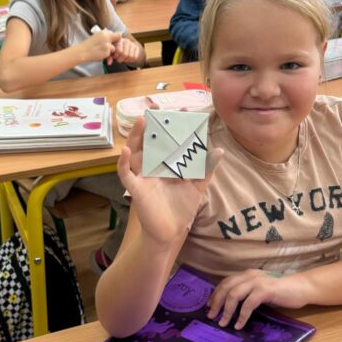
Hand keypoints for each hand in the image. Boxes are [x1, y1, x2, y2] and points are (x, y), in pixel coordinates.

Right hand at [79, 28, 120, 62]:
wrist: (82, 51)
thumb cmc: (88, 44)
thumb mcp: (96, 36)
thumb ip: (104, 35)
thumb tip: (108, 30)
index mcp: (104, 32)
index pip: (117, 34)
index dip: (116, 38)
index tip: (113, 41)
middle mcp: (107, 37)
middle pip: (118, 39)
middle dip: (117, 43)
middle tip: (112, 47)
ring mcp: (107, 45)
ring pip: (114, 49)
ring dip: (110, 51)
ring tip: (101, 52)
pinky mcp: (107, 52)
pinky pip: (110, 55)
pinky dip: (106, 56)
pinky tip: (100, 55)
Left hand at [110, 35, 141, 65]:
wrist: (125, 46)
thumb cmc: (116, 49)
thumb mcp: (112, 51)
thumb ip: (110, 57)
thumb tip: (109, 63)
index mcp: (119, 40)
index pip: (119, 51)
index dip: (116, 56)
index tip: (114, 57)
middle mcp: (126, 41)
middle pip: (125, 54)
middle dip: (120, 59)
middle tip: (118, 59)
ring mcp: (132, 44)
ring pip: (130, 56)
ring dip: (126, 60)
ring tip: (122, 59)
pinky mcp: (137, 48)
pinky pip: (135, 57)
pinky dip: (130, 60)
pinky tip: (127, 59)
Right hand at [118, 117, 222, 244]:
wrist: (172, 232)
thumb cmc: (181, 208)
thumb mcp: (197, 186)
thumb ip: (205, 169)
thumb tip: (218, 151)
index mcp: (167, 164)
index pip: (168, 140)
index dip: (173, 126)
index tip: (183, 110)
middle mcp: (153, 166)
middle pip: (150, 142)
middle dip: (152, 126)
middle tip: (158, 109)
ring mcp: (142, 176)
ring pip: (135, 152)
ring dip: (136, 137)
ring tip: (142, 122)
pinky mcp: (135, 188)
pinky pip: (125, 173)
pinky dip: (123, 162)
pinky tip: (125, 151)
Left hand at [207, 269, 311, 329]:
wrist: (301, 288)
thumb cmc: (281, 292)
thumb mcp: (260, 290)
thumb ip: (248, 293)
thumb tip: (231, 306)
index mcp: (247, 274)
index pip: (225, 282)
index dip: (215, 294)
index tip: (209, 306)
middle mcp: (250, 275)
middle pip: (226, 287)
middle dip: (216, 302)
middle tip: (211, 316)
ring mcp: (257, 282)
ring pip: (234, 295)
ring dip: (226, 310)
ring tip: (223, 323)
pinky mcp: (265, 290)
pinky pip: (248, 304)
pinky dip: (241, 316)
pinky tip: (239, 325)